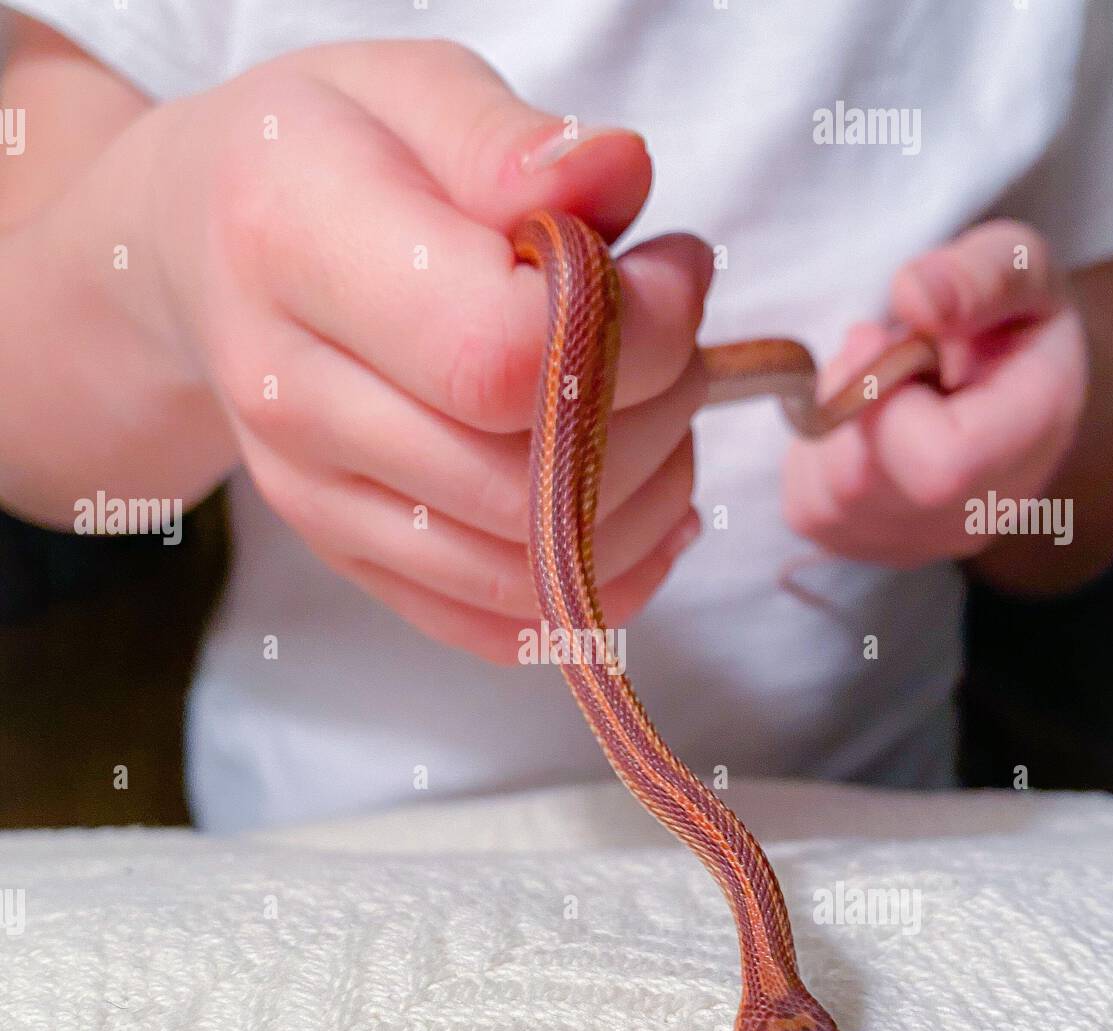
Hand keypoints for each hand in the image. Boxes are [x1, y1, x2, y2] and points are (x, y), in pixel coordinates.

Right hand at [148, 41, 706, 661]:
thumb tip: (617, 180)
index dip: (631, 332)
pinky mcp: (352, 560)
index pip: (501, 356)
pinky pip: (499, 627)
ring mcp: (317, 499)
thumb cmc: (322, 158)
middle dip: (656, 414)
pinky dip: (604, 588)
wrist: (204, 248)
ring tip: (661, 409)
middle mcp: (291, 399)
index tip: (669, 271)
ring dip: (643, 500)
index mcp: (292, 248)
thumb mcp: (409, 90)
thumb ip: (510, 142)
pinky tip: (643, 511)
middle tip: (677, 339)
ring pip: (528, 569)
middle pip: (527, 480)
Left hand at [782, 220, 1087, 568]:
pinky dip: (813, 452)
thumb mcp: (1015, 263)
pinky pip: (806, 506)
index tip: (887, 338)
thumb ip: (977, 274)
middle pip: (862, 483)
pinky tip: (860, 423)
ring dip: (827, 422)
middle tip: (872, 346)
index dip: (885, 395)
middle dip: (844, 398)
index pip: (939, 464)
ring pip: (825, 495)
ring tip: (877, 385)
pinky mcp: (865, 548)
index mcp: (1030, 442)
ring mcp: (918, 544)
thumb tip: (913, 297)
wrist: (1003, 378)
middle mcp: (975, 515)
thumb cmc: (1007, 315)